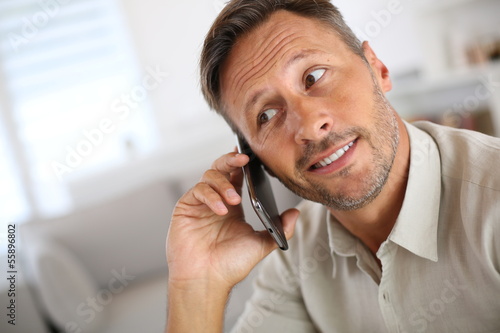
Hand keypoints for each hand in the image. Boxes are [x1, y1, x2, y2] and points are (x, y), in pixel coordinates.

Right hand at [166, 151, 298, 290]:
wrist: (206, 280)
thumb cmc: (230, 265)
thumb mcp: (261, 244)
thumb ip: (280, 228)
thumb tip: (296, 213)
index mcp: (233, 206)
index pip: (237, 176)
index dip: (242, 163)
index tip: (251, 156)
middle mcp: (216, 201)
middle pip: (221, 168)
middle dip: (231, 160)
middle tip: (242, 160)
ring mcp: (200, 203)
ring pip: (209, 176)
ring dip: (224, 184)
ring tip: (234, 200)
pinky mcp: (186, 208)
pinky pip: (198, 191)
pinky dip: (211, 196)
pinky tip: (221, 209)